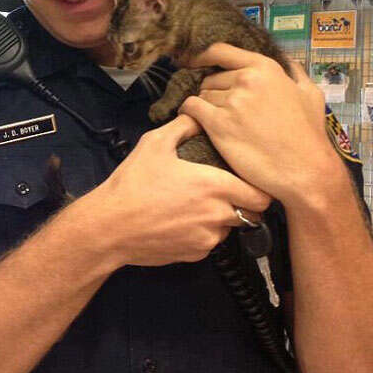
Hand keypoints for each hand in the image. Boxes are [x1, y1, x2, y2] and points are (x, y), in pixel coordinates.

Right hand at [82, 113, 270, 268]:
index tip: (249, 181)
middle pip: (251, 215)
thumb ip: (183, 126)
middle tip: (224, 192)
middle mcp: (217, 215)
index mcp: (214, 186)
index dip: (259, 188)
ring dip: (221, 219)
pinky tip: (181, 221)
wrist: (110, 227)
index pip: (262, 195)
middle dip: (243, 204)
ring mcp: (207, 239)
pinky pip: (209, 243)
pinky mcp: (195, 255)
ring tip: (197, 206)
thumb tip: (198, 117)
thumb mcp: (155, 144)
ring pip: (229, 229)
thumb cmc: (133, 185)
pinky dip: (202, 233)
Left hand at [178, 43, 342, 201]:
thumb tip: (288, 62)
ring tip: (219, 123)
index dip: (201, 56)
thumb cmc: (309, 135)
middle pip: (210, 78)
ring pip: (201, 95)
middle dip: (213, 92)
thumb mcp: (311, 94)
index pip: (220, 51)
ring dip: (205, 107)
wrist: (305, 170)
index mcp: (265, 68)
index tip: (192, 62)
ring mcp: (231, 101)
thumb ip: (296, 72)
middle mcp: (246, 80)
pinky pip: (191, 109)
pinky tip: (196, 122)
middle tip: (222, 110)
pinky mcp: (219, 124)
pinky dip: (189, 114)